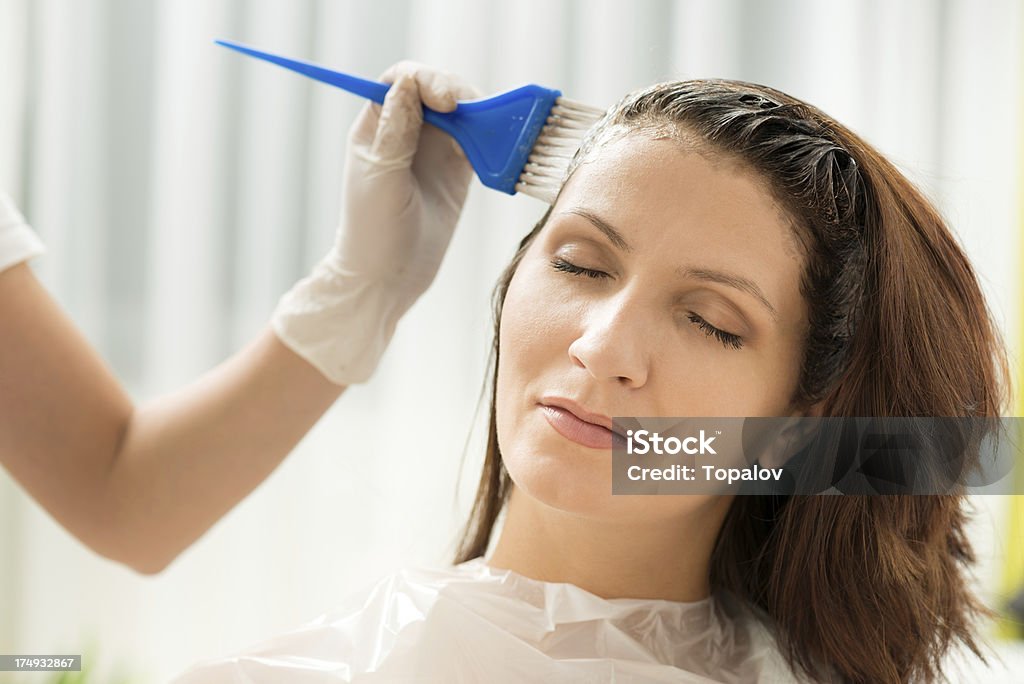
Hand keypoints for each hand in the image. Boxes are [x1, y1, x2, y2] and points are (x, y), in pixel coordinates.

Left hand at [272, 62, 480, 384]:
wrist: (389, 278)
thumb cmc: (372, 230)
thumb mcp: (381, 178)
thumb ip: (395, 131)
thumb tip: (407, 83)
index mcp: (377, 126)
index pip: (402, 81)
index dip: (425, 80)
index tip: (445, 101)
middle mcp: (405, 131)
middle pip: (436, 90)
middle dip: (458, 93)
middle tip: (474, 113)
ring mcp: (434, 149)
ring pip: (462, 113)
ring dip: (480, 115)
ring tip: (492, 132)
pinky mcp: (458, 170)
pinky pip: (479, 142)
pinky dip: (492, 140)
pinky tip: (497, 150)